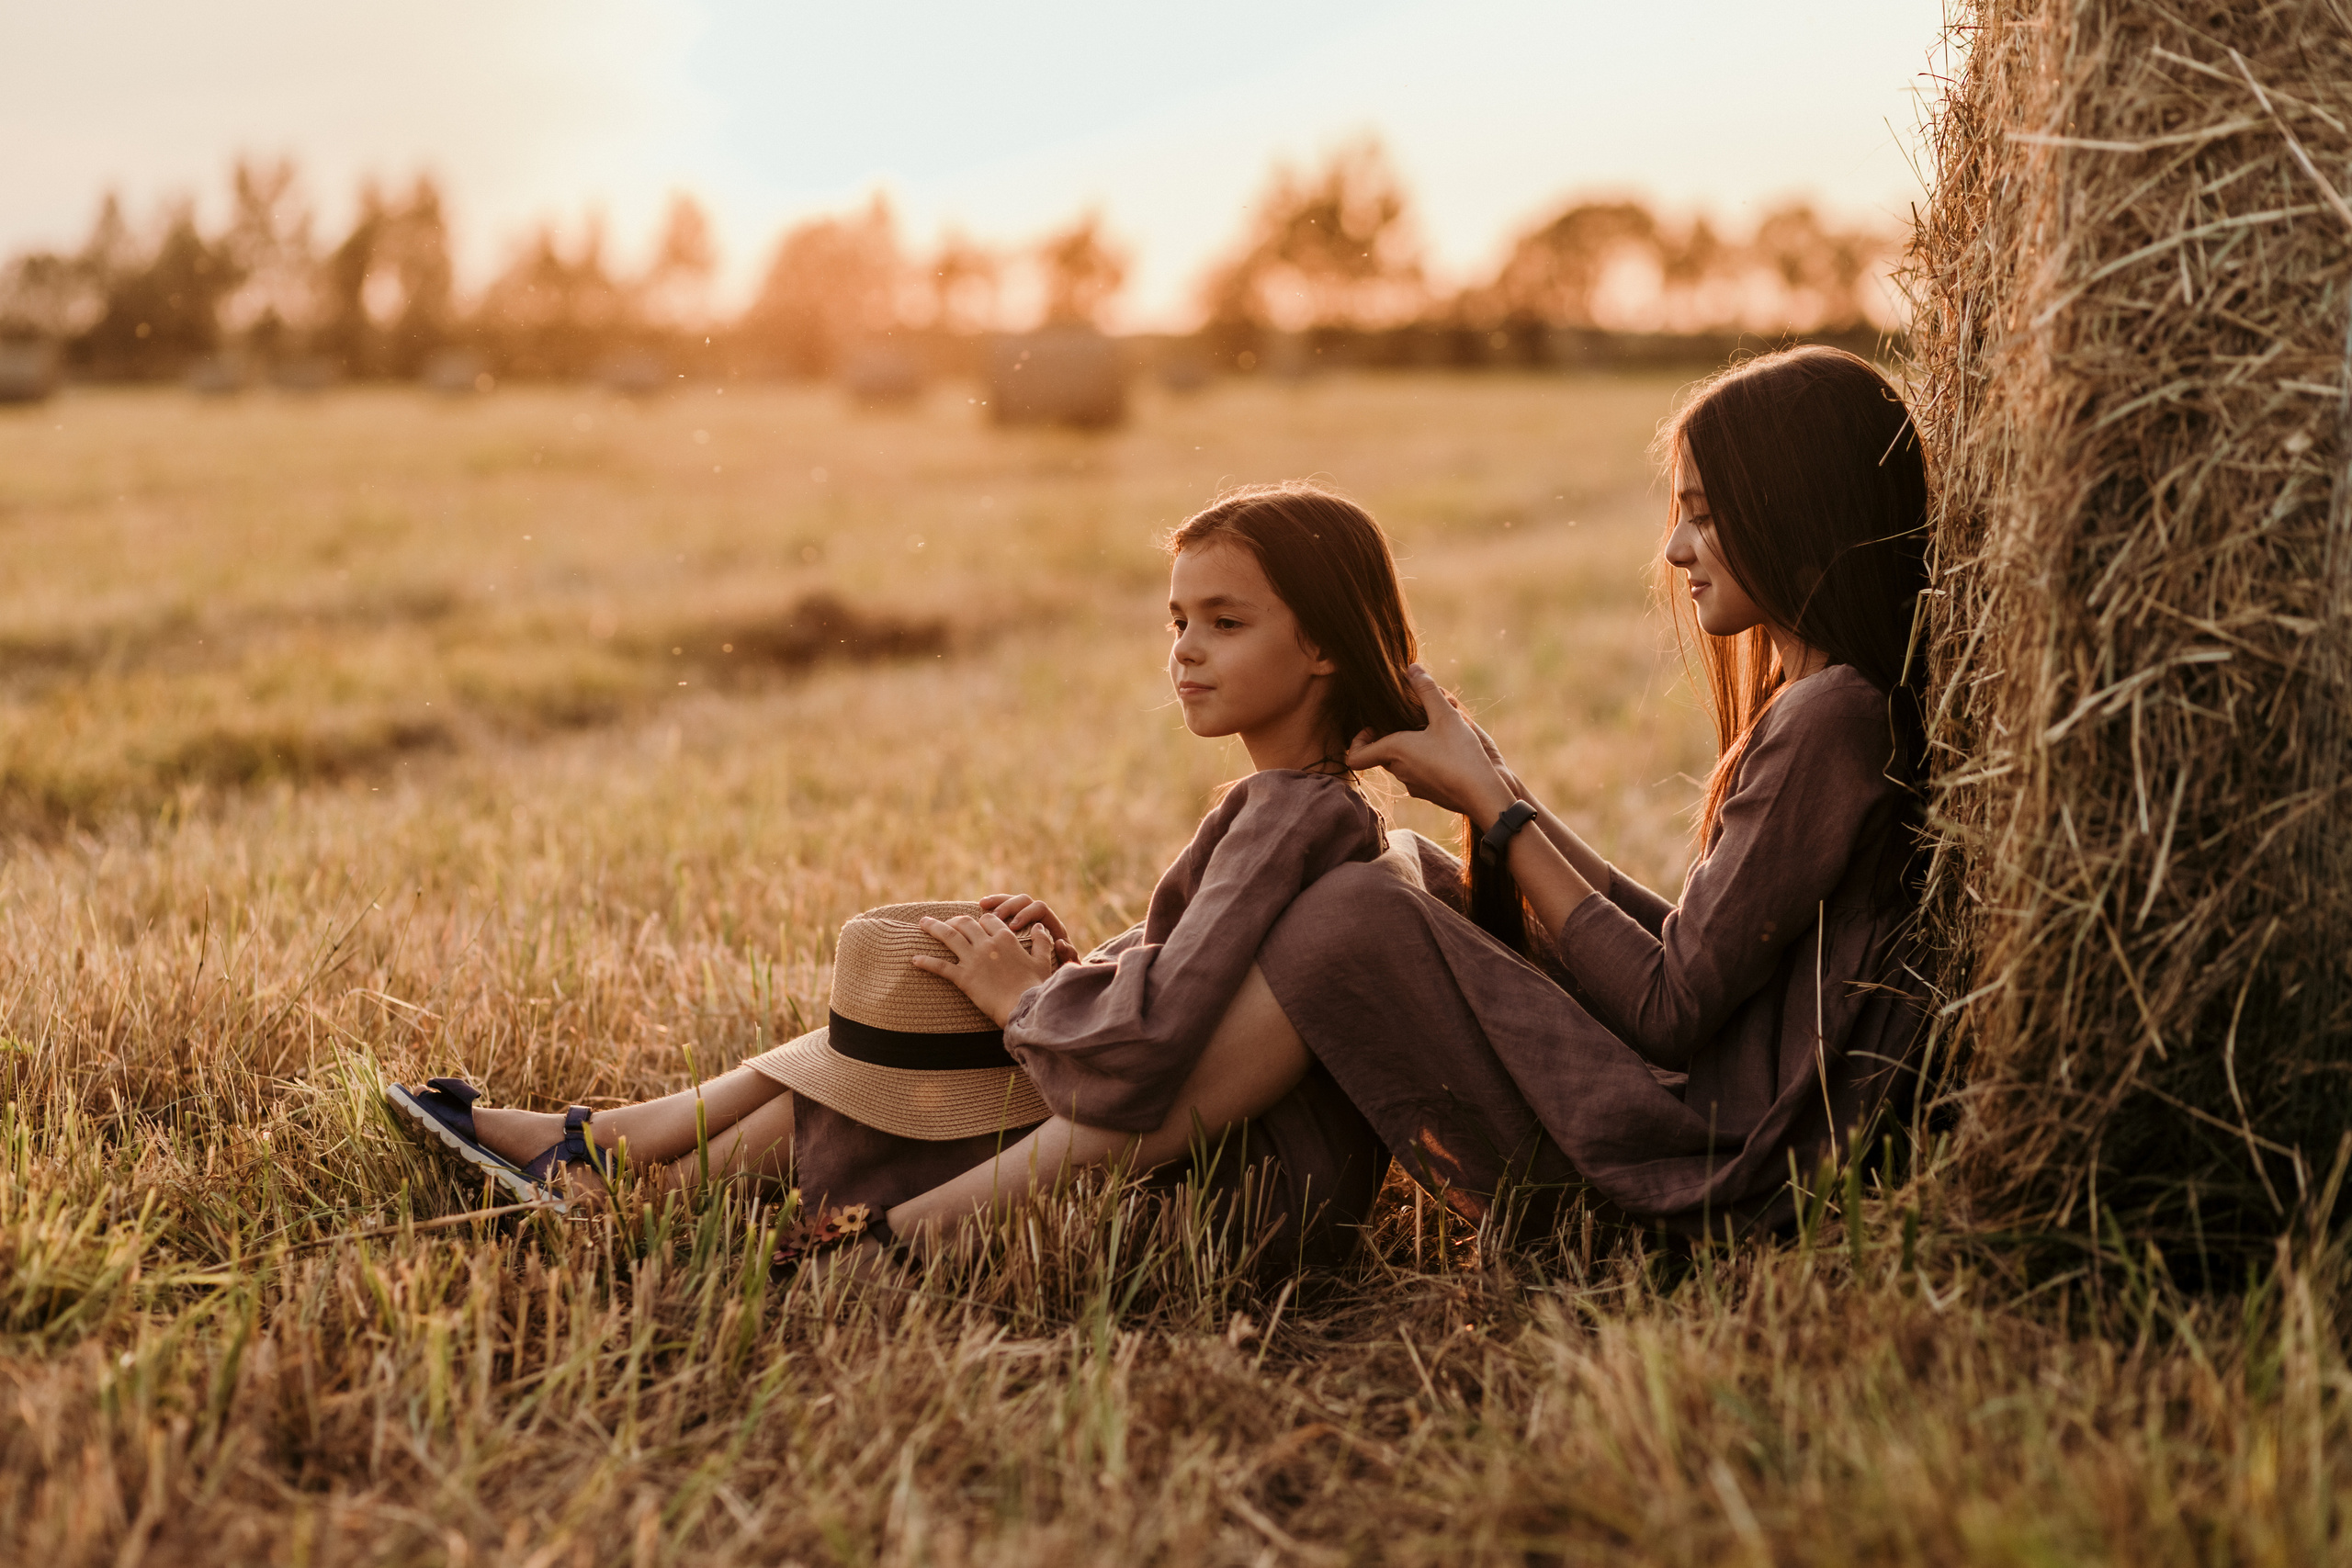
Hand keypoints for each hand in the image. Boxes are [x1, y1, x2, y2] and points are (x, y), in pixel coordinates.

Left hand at [910, 911, 1058, 1025]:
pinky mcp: (963, 978)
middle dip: (953, 920)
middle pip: (965, 923)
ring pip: (948, 937)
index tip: (974, 922)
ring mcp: (973, 960)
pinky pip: (940, 966)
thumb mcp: (1043, 961)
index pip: (988, 919)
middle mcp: (987, 944)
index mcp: (1005, 938)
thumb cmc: (1036, 986)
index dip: (980, 919)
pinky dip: (926, 962)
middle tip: (944, 921)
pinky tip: (914, 960)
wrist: (1024, 1007)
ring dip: (933, 928)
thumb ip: (1042, 941)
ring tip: (922, 923)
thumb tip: (1039, 927)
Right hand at [977, 893, 1080, 966]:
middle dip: (1009, 905)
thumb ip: (1066, 955)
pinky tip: (978, 910)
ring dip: (996, 902)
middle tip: (995, 917)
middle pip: (1023, 900)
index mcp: (1052, 925)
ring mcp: (1024, 918)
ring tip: (982, 906)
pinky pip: (1001, 910)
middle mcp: (1038, 917)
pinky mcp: (1011, 923)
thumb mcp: (1064, 965)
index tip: (1012, 927)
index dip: (1026, 914)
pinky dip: (990, 908)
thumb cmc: (1057, 970)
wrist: (1050, 976)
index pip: (1040, 908)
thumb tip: (1060, 943)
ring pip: (1010, 901)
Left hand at [1345, 664, 1518, 822]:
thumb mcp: (1446, 715)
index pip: (1356, 756)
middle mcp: (1400, 772)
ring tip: (1432, 732)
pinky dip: (1426, 762)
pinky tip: (1447, 752)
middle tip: (1408, 720)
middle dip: (1392, 736)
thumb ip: (1427, 691)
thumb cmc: (1461, 754)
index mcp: (1395, 751)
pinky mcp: (1430, 795)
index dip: (1358, 741)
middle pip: (1382, 755)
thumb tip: (1412, 668)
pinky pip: (1420, 775)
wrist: (1483, 795)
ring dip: (1411, 748)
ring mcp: (1414, 786)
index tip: (1373, 727)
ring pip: (1402, 765)